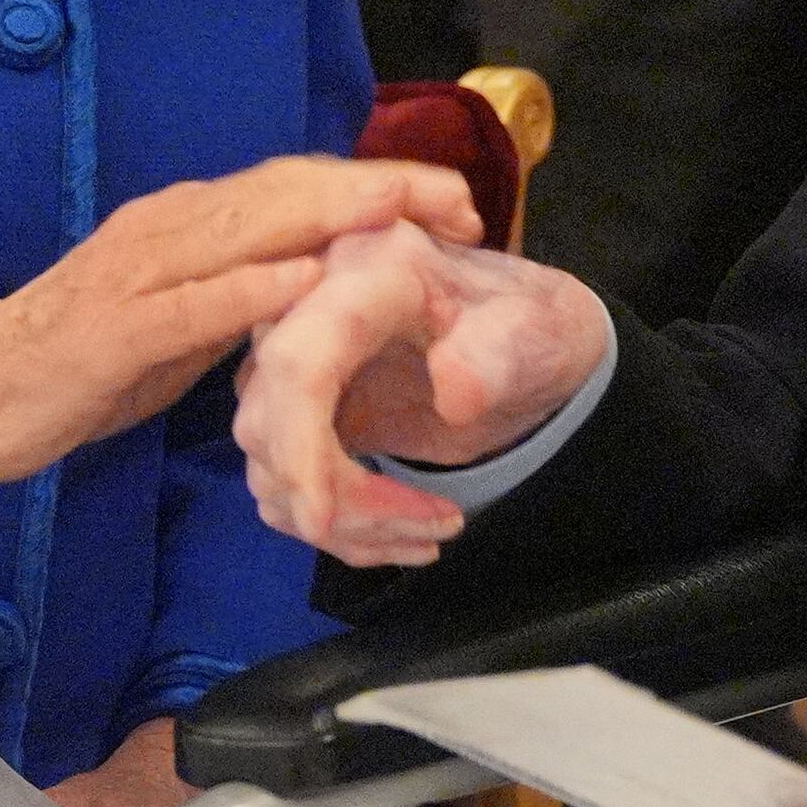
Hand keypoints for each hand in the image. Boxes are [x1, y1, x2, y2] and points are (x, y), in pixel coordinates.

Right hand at [0, 158, 486, 535]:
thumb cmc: (78, 360)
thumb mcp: (182, 320)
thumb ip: (245, 292)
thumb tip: (323, 278)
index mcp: (189, 223)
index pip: (296, 186)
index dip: (377, 185)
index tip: (455, 198)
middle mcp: (169, 228)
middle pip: (287, 192)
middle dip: (377, 191)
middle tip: (460, 201)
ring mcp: (137, 274)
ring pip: (246, 230)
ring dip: (330, 219)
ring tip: (405, 216)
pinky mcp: (110, 330)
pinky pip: (188, 305)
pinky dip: (246, 290)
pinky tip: (301, 283)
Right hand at [233, 219, 613, 566]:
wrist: (523, 338)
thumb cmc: (531, 324)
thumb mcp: (537, 329)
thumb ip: (499, 352)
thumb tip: (454, 393)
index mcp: (367, 274)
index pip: (299, 363)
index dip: (298, 444)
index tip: (322, 520)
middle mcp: (308, 311)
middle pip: (270, 426)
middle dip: (344, 503)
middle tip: (443, 526)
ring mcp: (294, 363)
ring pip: (270, 469)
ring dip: (346, 525)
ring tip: (436, 532)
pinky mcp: (299, 413)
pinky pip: (286, 487)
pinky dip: (339, 527)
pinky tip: (404, 532)